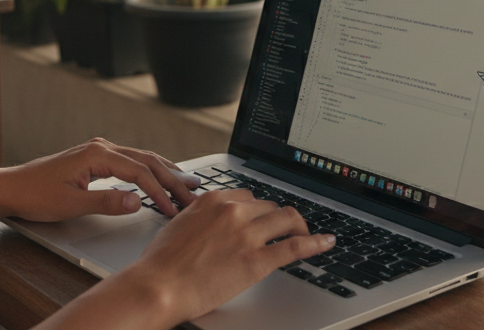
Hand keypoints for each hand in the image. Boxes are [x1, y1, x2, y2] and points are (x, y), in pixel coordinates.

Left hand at [0, 138, 199, 221]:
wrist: (11, 188)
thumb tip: (137, 202)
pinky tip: (160, 175)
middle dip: (173, 178)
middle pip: (147, 161)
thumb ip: (107, 202)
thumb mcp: (71, 205)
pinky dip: (150, 169)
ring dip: (165, 171)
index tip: (175, 209)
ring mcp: (99, 151)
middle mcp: (101, 147)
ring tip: (188, 182)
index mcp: (98, 154)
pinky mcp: (96, 158)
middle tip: (195, 194)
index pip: (140, 172)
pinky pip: (131, 161)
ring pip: (142, 158)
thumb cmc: (35, 196)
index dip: (160, 192)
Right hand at [116, 190, 334, 325]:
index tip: (266, 218)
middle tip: (284, 231)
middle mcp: (233, 210)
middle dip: (278, 219)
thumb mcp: (180, 224)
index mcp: (214, 200)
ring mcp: (247, 234)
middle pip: (270, 206)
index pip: (249, 196)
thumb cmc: (161, 262)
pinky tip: (326, 243)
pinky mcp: (257, 260)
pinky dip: (315, 243)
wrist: (156, 286)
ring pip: (287, 219)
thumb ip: (202, 216)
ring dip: (299, 227)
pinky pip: (295, 246)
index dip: (260, 210)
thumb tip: (212, 220)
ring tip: (305, 236)